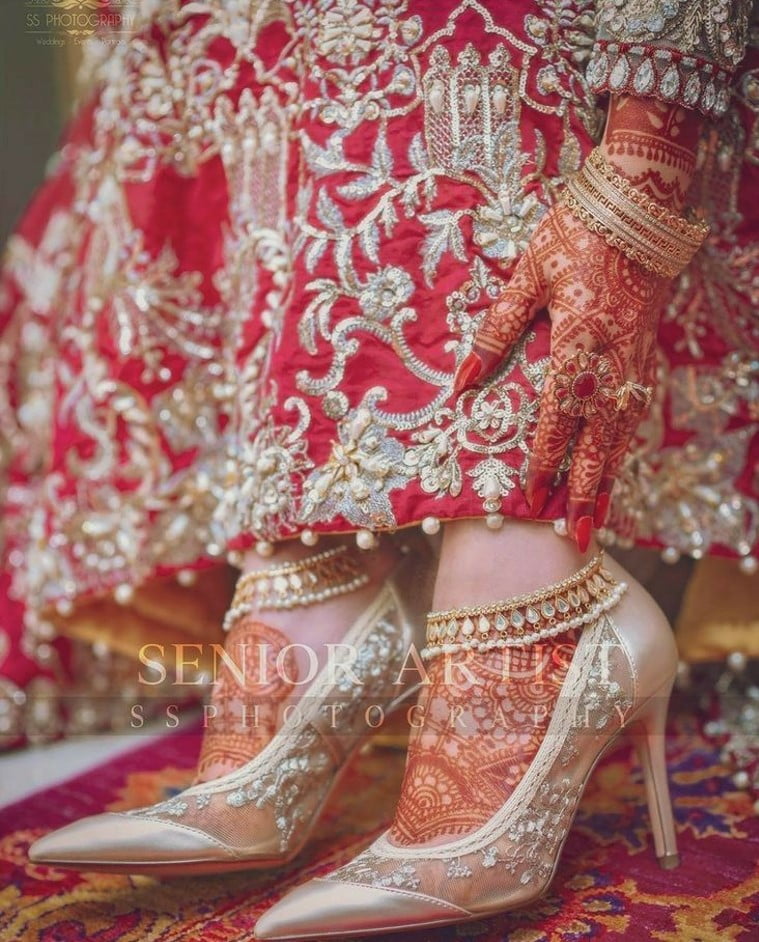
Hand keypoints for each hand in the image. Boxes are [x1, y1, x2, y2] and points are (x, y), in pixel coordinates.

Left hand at [454, 202, 667, 551]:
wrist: (640, 208)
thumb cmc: (575, 235)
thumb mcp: (526, 277)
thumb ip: (495, 332)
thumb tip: (460, 382)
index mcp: (577, 345)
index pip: (557, 419)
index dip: (544, 461)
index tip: (531, 497)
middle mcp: (610, 364)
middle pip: (597, 442)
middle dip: (585, 492)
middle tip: (576, 536)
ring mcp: (632, 363)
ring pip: (621, 436)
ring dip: (608, 480)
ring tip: (597, 520)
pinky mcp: (643, 357)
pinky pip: (633, 415)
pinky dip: (622, 449)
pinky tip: (613, 468)